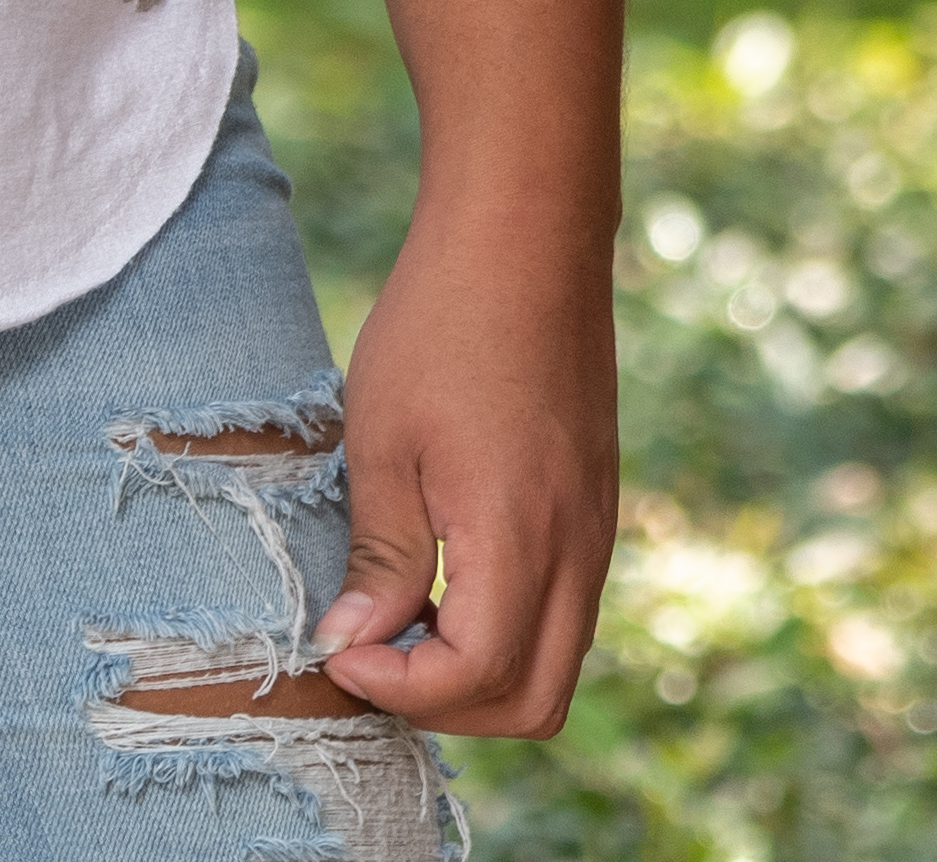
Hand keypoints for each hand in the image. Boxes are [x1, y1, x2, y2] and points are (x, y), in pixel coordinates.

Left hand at [308, 225, 612, 740]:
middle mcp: (577, 545)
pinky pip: (566, 610)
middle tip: (374, 650)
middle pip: (534, 702)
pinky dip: (509, 629)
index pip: (476, 679)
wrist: (528, 230)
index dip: (397, 689)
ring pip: (558, 663)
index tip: (339, 645)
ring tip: (406, 615)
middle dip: (445, 706)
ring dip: (479, 672)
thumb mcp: (383, 441)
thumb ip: (381, 558)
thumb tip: (354, 645)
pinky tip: (447, 574)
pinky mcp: (596, 504)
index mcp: (521, 534)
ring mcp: (597, 526)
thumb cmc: (443, 322)